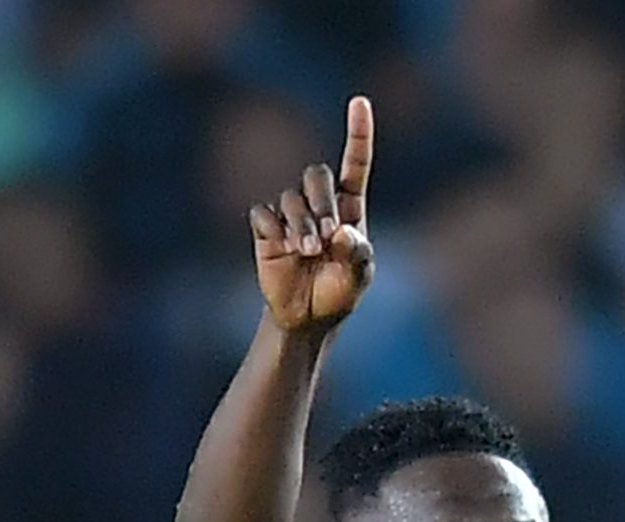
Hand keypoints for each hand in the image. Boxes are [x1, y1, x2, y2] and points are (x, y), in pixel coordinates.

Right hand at [252, 96, 375, 333]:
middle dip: (321, 203)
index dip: (357, 133)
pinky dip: (274, 230)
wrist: (306, 317)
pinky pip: (264, 213)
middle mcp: (319, 204)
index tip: (359, 101)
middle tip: (326, 238)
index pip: (354, 164)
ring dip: (300, 225)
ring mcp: (290, 214)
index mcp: (349, 208)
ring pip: (290, 198)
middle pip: (315, 175)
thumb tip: (340, 231)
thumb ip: (356, 253)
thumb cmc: (338, 293)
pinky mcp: (266, 228)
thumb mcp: (358, 277)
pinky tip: (282, 249)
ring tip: (306, 253)